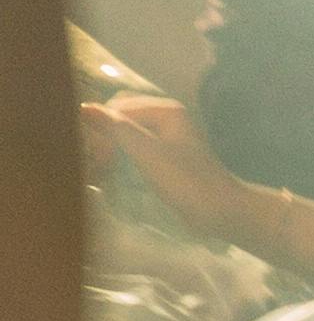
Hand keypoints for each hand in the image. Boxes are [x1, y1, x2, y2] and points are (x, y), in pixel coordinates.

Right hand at [84, 95, 255, 239]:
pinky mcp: (166, 157)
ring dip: (110, 147)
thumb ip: (117, 129)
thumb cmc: (187, 182)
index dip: (101, 127)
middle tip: (96, 162)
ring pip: (126, 132)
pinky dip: (121, 157)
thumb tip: (83, 107)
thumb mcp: (148, 153)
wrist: (223, 213)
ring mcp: (168, 137)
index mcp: (166, 111)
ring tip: (101, 168)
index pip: (117, 106)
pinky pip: (135, 148)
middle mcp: (167, 118)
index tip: (95, 155)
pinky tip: (113, 171)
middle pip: (120, 117)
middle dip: (104, 136)